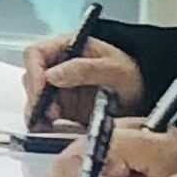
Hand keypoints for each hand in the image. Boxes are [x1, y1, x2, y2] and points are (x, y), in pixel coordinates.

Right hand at [20, 30, 143, 121]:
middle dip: (36, 97)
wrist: (145, 93)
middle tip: (49, 113)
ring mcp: (59, 87)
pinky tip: (48, 129)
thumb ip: (84, 69)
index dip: (35, 71)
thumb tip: (53, 75)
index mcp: (66, 47)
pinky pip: (44, 115)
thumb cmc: (131, 73)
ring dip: (37, 112)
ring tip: (48, 125)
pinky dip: (43, 123)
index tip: (42, 91)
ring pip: (35, 98)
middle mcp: (57, 66)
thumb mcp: (114, 68)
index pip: (36, 54)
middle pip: (32, 78)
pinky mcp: (63, 107)